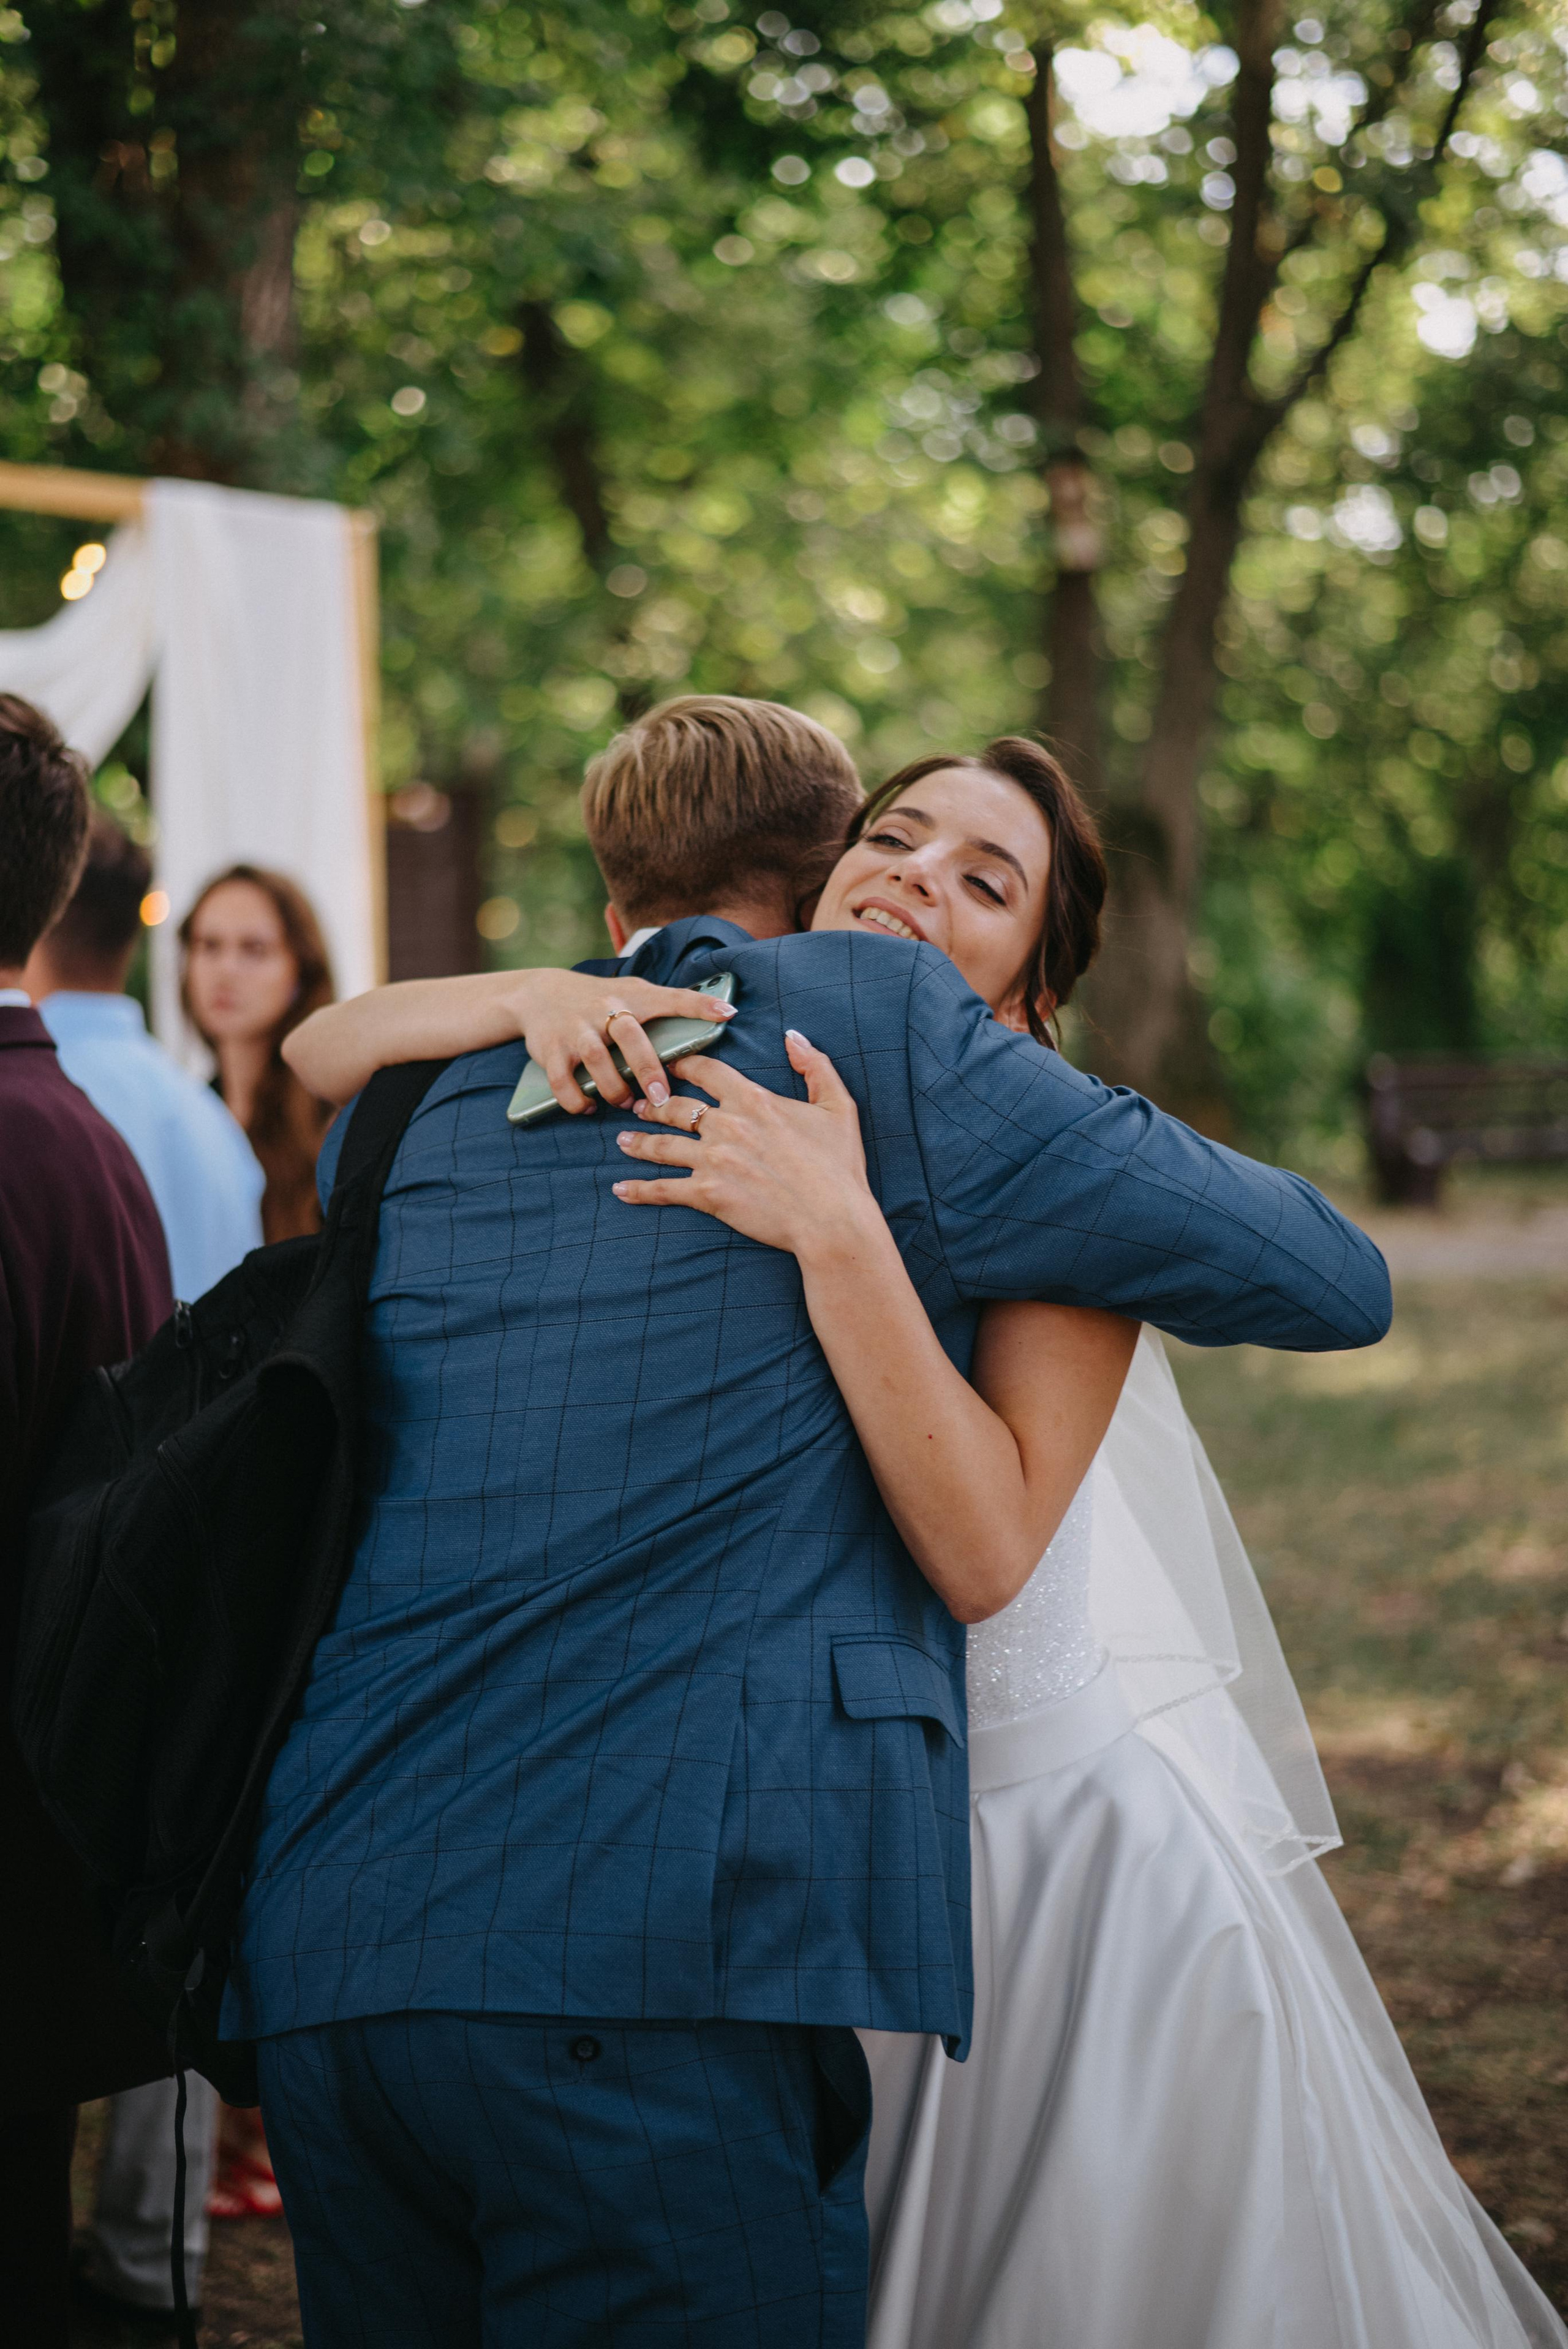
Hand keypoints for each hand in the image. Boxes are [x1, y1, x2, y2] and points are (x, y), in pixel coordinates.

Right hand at [511, 969, 735, 1114]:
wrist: (540, 994)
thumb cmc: (601, 999)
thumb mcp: (635, 992)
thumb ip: (671, 1004)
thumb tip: (722, 1014)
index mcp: (632, 996)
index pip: (671, 997)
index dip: (699, 1005)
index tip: (726, 1014)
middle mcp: (604, 1009)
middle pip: (629, 1034)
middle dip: (646, 1069)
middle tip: (661, 1097)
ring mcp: (575, 1029)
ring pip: (596, 1061)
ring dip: (614, 1089)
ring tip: (625, 1103)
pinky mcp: (551, 1050)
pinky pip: (562, 1081)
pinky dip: (577, 1101)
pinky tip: (590, 1107)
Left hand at [611, 1030, 879, 1260]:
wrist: (832, 1219)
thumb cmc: (839, 1166)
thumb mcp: (838, 1107)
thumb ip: (815, 1066)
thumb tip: (794, 1036)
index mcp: (753, 1100)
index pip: (706, 1071)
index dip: (684, 1065)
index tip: (669, 1065)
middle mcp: (726, 1126)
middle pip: (675, 1106)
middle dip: (652, 1103)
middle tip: (637, 1104)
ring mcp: (712, 1161)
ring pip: (662, 1145)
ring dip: (638, 1141)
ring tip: (623, 1140)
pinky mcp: (707, 1195)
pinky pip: (664, 1190)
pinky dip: (639, 1190)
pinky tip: (621, 1189)